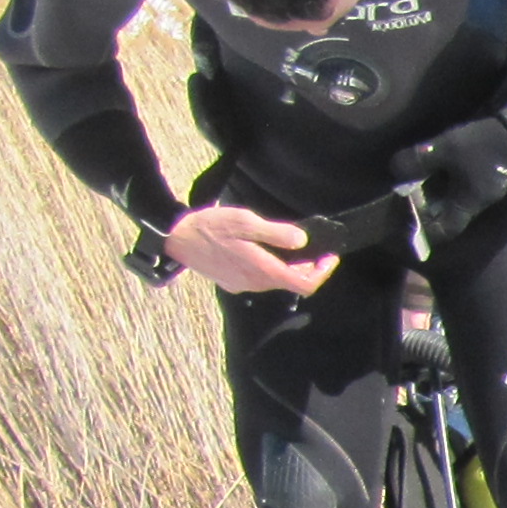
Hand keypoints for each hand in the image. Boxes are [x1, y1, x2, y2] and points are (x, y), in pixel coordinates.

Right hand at [165, 203, 336, 297]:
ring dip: (289, 267)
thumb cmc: (210, 227)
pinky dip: (272, 267)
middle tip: (313, 247)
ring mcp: (243, 285)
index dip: (323, 272)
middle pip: (292, 283)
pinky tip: (266, 249)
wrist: (176, 238)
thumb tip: (302, 241)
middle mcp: (256, 284)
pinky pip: (260, 278)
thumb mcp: (245, 222)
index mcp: (263, 271)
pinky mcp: (233, 282)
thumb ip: (275, 233)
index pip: (305, 284)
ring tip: (291, 245)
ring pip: (276, 281)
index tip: (329, 257)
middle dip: (307, 267)